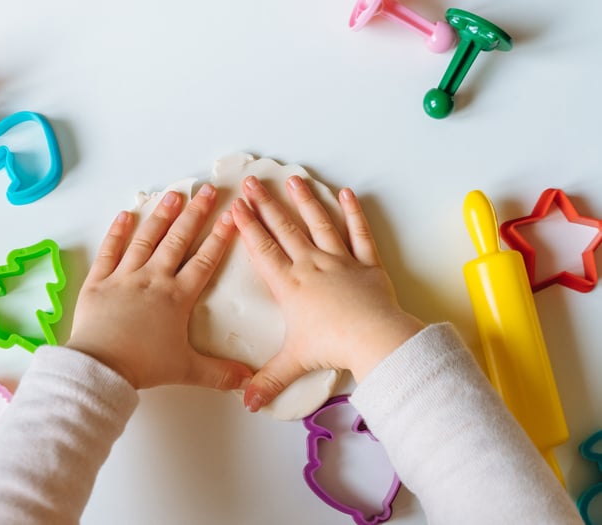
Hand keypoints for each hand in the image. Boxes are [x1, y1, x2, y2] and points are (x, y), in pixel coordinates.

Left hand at [66, 184, 252, 390]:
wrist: (101, 366)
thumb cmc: (143, 366)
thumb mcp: (186, 370)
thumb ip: (219, 373)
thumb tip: (248, 381)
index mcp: (177, 297)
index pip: (204, 261)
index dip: (220, 237)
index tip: (232, 216)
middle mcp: (153, 279)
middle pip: (178, 240)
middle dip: (196, 214)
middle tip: (207, 191)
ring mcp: (124, 276)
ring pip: (146, 239)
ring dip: (161, 216)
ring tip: (173, 195)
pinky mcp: (99, 281)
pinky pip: (109, 251)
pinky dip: (117, 232)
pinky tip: (125, 215)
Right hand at [231, 175, 423, 411]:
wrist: (373, 339)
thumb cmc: (333, 347)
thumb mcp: (294, 362)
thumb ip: (268, 379)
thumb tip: (248, 402)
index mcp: (290, 285)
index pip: (262, 249)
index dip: (248, 227)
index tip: (237, 207)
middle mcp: (311, 265)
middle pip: (284, 229)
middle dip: (266, 204)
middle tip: (254, 182)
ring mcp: (339, 260)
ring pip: (318, 223)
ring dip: (304, 200)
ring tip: (294, 179)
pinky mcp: (365, 263)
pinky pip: (358, 233)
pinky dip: (353, 213)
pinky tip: (347, 194)